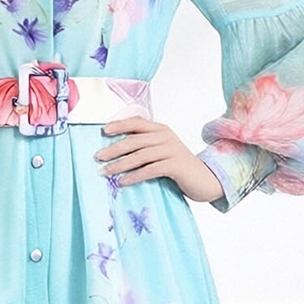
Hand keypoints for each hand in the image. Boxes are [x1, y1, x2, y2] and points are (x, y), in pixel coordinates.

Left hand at [93, 116, 224, 204]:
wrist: (205, 179)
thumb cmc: (179, 168)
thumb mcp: (162, 152)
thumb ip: (146, 148)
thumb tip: (116, 152)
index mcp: (162, 130)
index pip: (138, 122)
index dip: (120, 124)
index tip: (104, 131)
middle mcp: (166, 137)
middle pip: (135, 140)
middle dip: (114, 148)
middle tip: (98, 156)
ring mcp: (172, 150)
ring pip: (140, 155)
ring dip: (120, 164)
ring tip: (105, 172)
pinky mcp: (176, 165)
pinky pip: (150, 169)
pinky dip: (134, 176)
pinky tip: (123, 182)